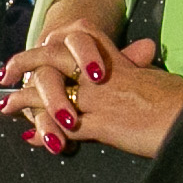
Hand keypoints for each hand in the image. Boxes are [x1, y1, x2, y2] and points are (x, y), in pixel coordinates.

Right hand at [0, 0, 128, 129]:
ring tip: (56, 142)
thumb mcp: (113, 63)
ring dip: (45, 123)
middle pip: (48, 73)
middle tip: (70, 120)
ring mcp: (40, 80)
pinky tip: (42, 142)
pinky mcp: (34, 103)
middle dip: (55, 98)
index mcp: (74, 42)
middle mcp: (52, 58)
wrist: (71, 67)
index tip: (97, 76)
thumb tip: (148, 47)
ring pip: (38, 96)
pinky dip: (41, 131)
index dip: (86, 56)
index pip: (78, 40)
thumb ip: (128, 57)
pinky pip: (37, 116)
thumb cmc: (98, 64)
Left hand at [11, 36, 182, 157]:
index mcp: (114, 61)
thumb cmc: (177, 99)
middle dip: (25, 63)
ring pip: (51, 92)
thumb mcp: (152, 75)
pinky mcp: (103, 125)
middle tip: (5, 73)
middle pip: (52, 60)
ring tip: (6, 108)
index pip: (75, 43)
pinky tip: (32, 137)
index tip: (37, 47)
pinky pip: (64, 127)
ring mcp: (99, 99)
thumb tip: (143, 52)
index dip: (52, 45)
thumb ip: (138, 65)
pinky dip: (45, 132)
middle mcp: (101, 76)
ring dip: (25, 101)